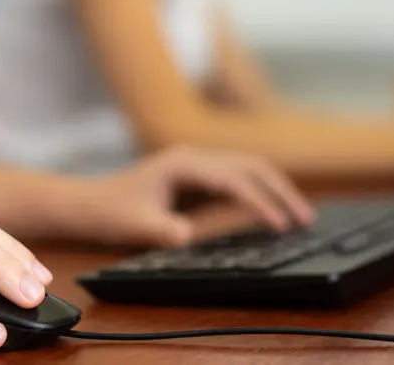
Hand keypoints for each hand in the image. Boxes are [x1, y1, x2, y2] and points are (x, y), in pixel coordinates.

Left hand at [73, 147, 315, 246]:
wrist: (87, 203)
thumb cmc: (109, 213)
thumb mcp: (136, 227)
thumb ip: (164, 231)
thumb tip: (189, 237)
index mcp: (184, 164)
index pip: (235, 181)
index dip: (260, 203)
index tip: (280, 226)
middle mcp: (196, 157)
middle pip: (252, 167)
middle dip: (281, 192)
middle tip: (305, 219)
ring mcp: (199, 164)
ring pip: (251, 168)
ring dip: (277, 189)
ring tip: (300, 216)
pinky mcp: (200, 176)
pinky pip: (240, 178)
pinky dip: (262, 192)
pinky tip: (275, 210)